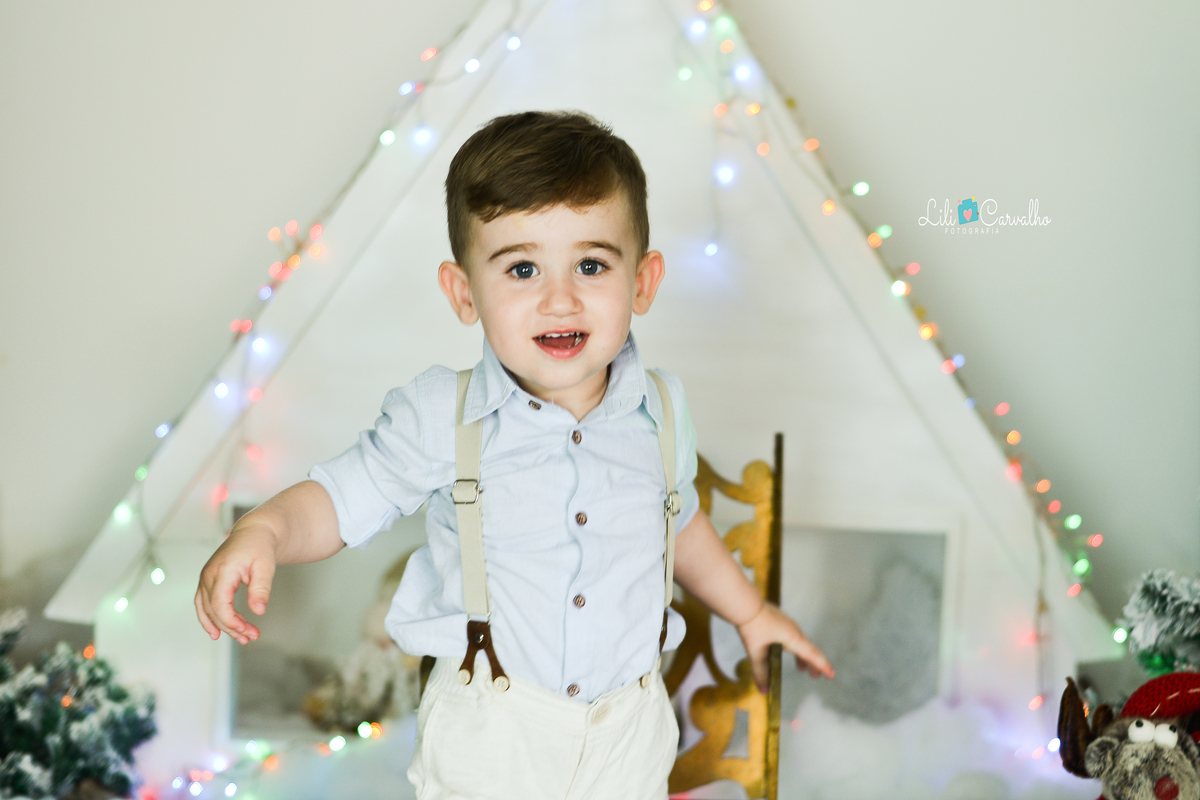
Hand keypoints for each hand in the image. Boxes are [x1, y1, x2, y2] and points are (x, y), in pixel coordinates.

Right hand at [194, 522, 276, 644]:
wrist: (254, 532)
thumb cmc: (260, 546)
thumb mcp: (266, 566)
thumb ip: (261, 589)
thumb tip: (259, 611)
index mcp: (223, 570)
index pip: (219, 603)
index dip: (231, 621)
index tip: (247, 630)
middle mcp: (209, 575)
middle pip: (213, 610)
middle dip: (231, 627)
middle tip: (252, 636)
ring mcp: (205, 577)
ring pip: (206, 609)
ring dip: (221, 626)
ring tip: (241, 638)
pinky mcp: (207, 580)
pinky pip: (202, 604)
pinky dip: (208, 619)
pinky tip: (217, 632)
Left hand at [736, 601, 833, 693]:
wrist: (744, 604)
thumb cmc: (753, 626)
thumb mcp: (756, 652)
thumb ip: (761, 672)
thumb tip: (764, 691)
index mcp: (792, 637)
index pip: (811, 654)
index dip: (822, 665)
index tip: (831, 674)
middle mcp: (793, 630)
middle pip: (808, 649)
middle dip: (813, 663)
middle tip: (816, 676)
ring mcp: (787, 623)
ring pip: (800, 642)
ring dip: (802, 656)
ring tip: (801, 668)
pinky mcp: (779, 620)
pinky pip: (792, 637)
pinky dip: (794, 648)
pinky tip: (785, 650)